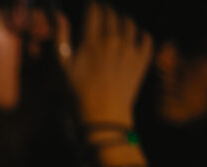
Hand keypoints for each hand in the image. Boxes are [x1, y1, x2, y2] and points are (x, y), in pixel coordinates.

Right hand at [56, 3, 152, 126]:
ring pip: (130, 24)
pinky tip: (137, 37)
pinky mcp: (142, 60)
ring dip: (123, 20)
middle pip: (113, 15)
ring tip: (119, 23)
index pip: (96, 12)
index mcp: (93, 41)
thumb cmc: (78, 92)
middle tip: (103, 14)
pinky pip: (147, 39)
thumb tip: (60, 15)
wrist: (103, 114)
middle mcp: (114, 40)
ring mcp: (131, 50)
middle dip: (107, 11)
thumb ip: (62, 38)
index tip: (91, 5)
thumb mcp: (63, 66)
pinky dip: (142, 35)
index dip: (93, 5)